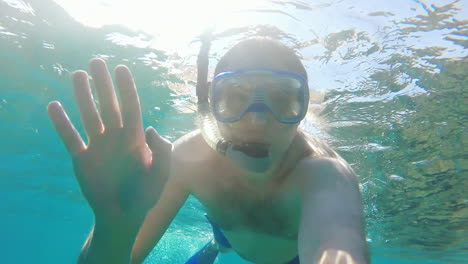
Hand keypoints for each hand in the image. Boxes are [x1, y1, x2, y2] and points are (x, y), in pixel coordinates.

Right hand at [48, 59, 170, 224]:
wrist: (122, 216)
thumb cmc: (145, 195)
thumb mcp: (161, 175)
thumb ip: (162, 152)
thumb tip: (149, 127)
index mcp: (136, 138)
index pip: (131, 107)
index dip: (126, 89)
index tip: (121, 69)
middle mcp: (116, 137)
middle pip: (109, 106)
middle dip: (103, 85)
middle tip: (96, 62)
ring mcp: (98, 146)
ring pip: (89, 116)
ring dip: (83, 96)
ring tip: (77, 74)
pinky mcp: (82, 159)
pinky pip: (70, 138)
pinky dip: (62, 123)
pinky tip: (54, 106)